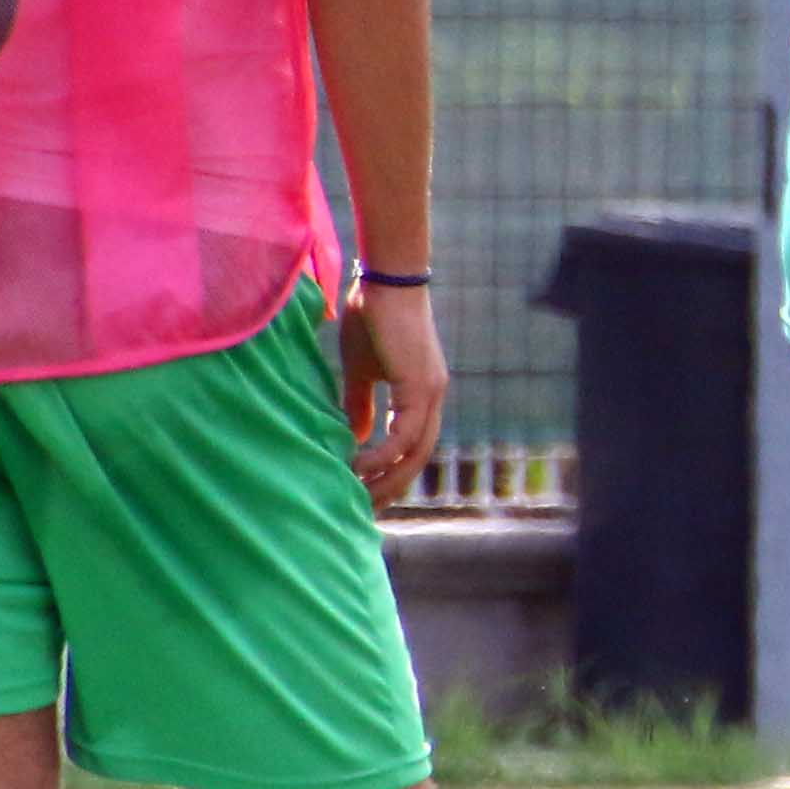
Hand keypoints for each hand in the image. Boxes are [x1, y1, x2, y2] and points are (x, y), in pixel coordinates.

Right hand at [339, 281, 449, 508]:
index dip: (393, 471)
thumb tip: (356, 437)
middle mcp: (432, 398)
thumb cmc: (370, 317)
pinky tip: (359, 466)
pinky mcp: (419, 386)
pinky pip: (404, 433)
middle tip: (364, 507)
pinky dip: (383, 454)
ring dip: (388, 477)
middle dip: (392, 485)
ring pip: (416, 451)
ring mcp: (430, 392)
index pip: (413, 445)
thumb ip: (359, 405)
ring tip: (358, 494)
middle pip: (419, 457)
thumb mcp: (359, 370)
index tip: (368, 493)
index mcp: (421, 395)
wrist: (383, 280)